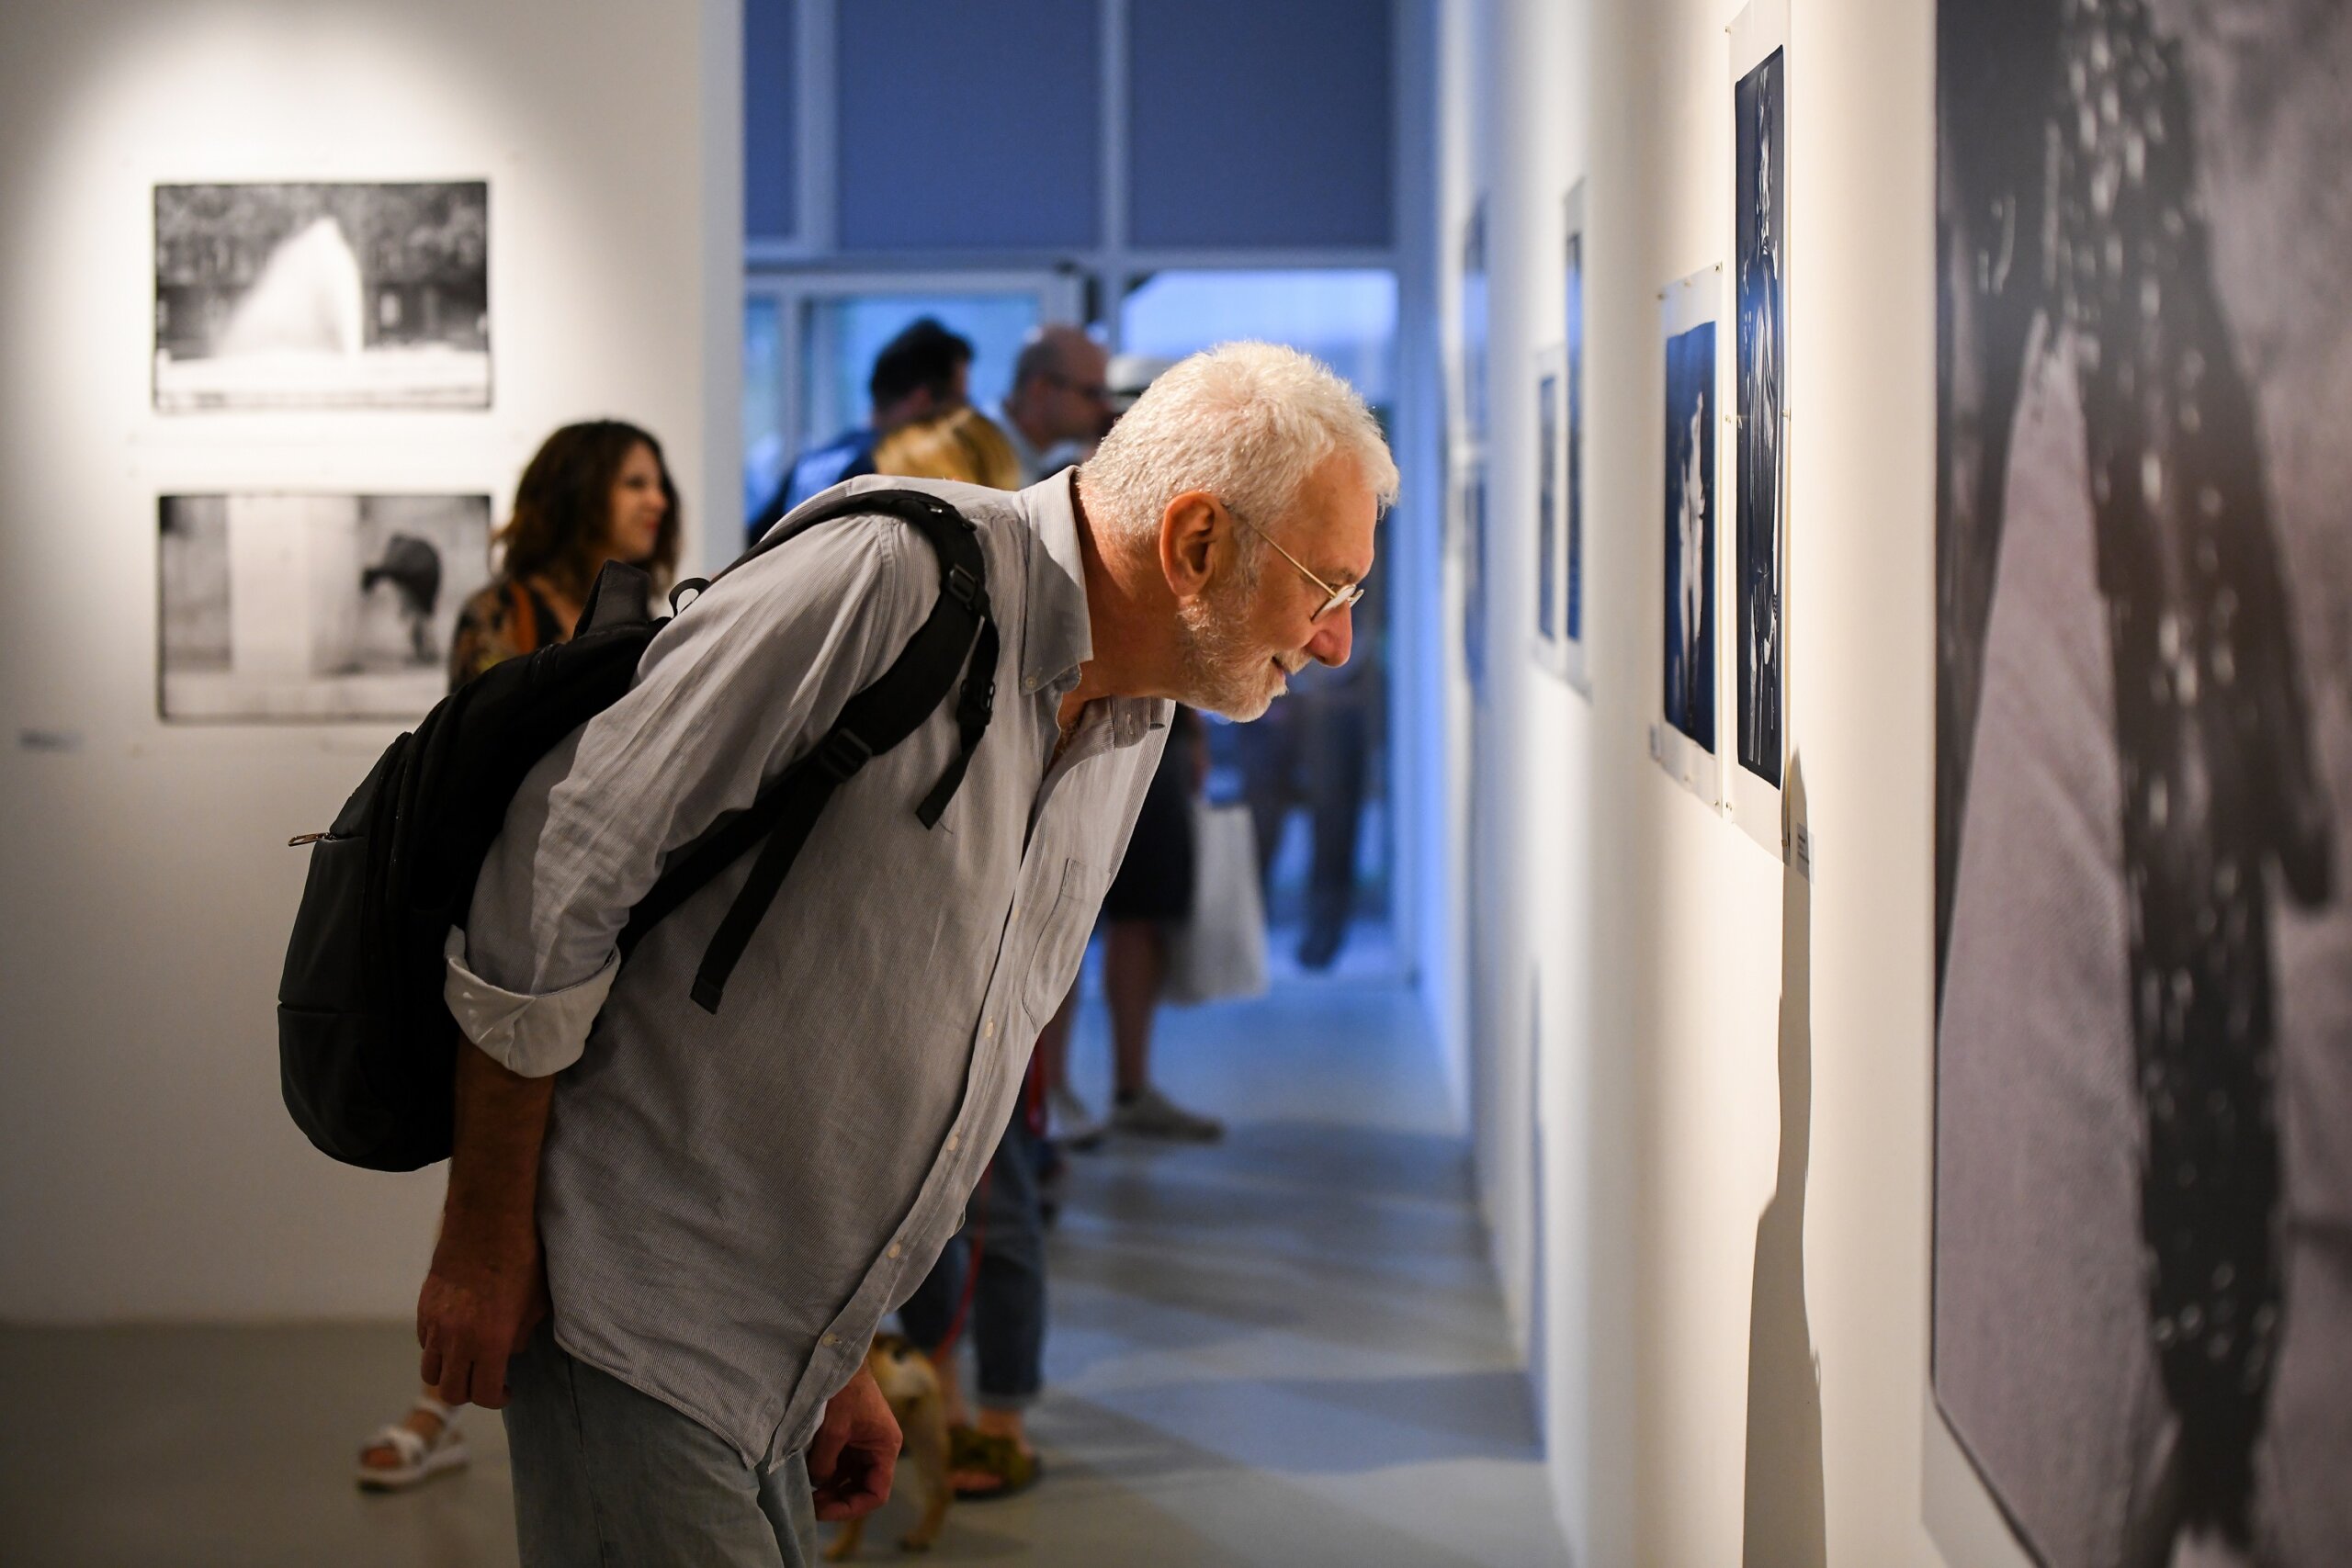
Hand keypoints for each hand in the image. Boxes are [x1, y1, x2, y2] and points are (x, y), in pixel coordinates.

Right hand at [416, 1224, 547, 1409]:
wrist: (488, 1221)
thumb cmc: (521, 1259)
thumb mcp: (536, 1303)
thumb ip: (520, 1336)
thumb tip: (509, 1352)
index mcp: (490, 1342)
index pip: (483, 1394)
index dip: (497, 1398)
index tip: (505, 1390)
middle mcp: (457, 1340)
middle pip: (450, 1392)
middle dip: (470, 1393)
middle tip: (486, 1381)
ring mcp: (436, 1324)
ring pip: (431, 1371)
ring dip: (448, 1373)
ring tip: (467, 1361)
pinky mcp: (424, 1308)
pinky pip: (425, 1342)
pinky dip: (438, 1347)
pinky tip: (456, 1334)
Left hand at [808, 1363, 899, 1521]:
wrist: (838, 1357)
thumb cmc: (843, 1390)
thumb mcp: (834, 1430)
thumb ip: (826, 1463)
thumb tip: (817, 1484)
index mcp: (885, 1447)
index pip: (876, 1493)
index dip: (852, 1507)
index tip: (824, 1510)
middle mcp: (877, 1448)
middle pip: (861, 1488)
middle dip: (837, 1499)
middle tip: (809, 1505)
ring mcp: (862, 1443)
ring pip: (848, 1478)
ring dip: (829, 1488)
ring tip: (805, 1494)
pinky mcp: (849, 1436)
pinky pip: (839, 1464)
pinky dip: (825, 1473)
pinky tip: (807, 1477)